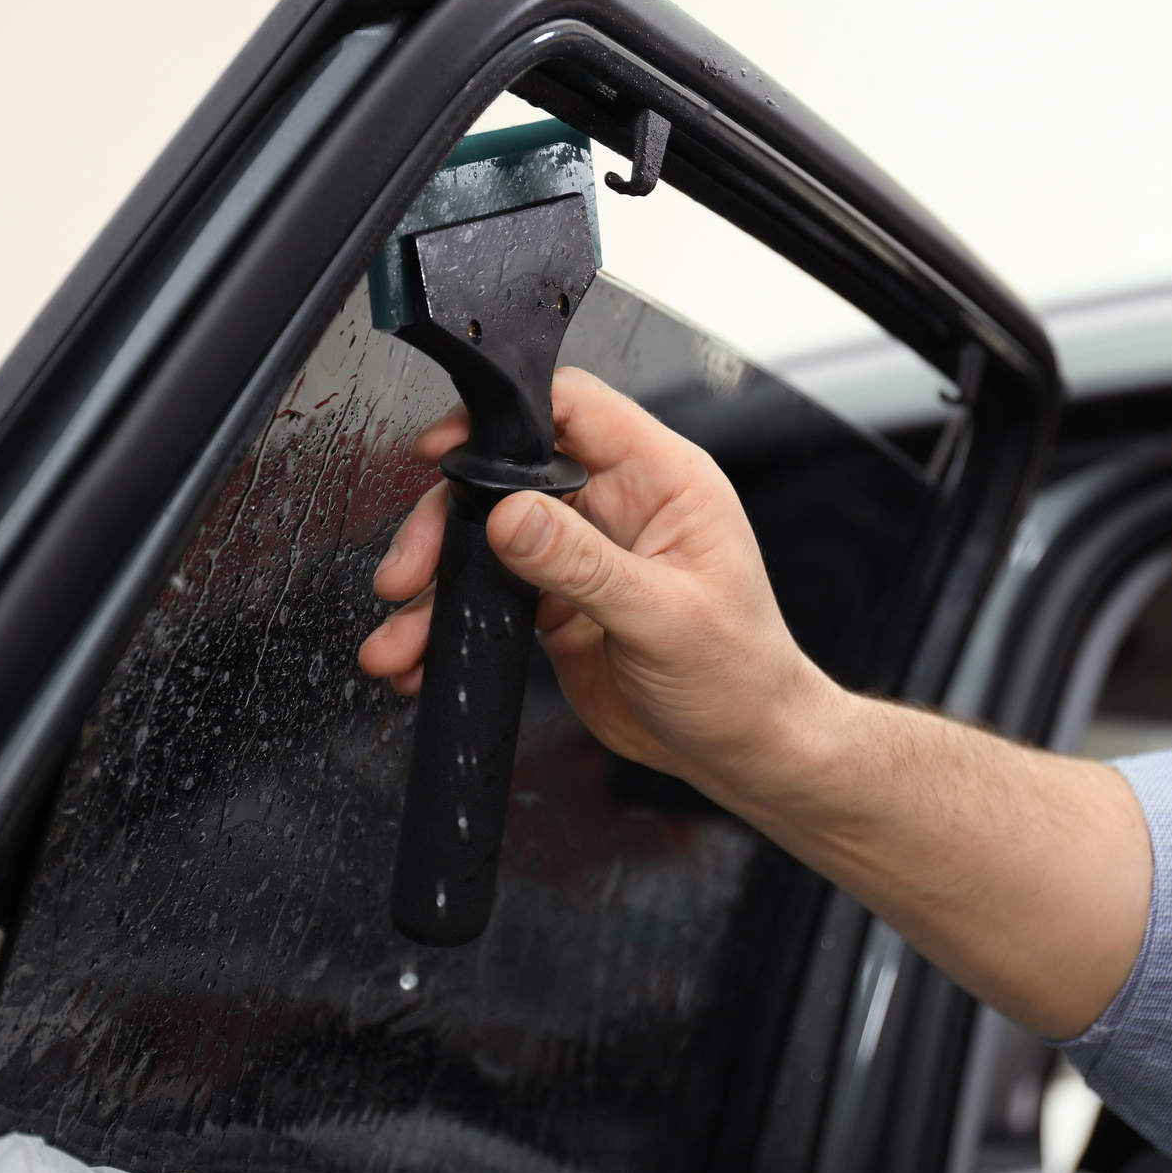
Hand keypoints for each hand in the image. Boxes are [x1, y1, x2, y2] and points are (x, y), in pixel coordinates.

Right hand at [357, 367, 1148, 1040]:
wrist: (767, 764)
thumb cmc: (753, 689)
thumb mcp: (669, 624)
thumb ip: (585, 565)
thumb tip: (519, 520)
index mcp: (663, 483)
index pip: (569, 408)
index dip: (500, 414)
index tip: (447, 443)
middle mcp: (623, 513)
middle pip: (506, 483)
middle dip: (447, 527)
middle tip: (414, 574)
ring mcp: (593, 564)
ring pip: (492, 547)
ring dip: (441, 589)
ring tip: (405, 637)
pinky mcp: (574, 617)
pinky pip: (498, 606)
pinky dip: (458, 633)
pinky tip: (430, 661)